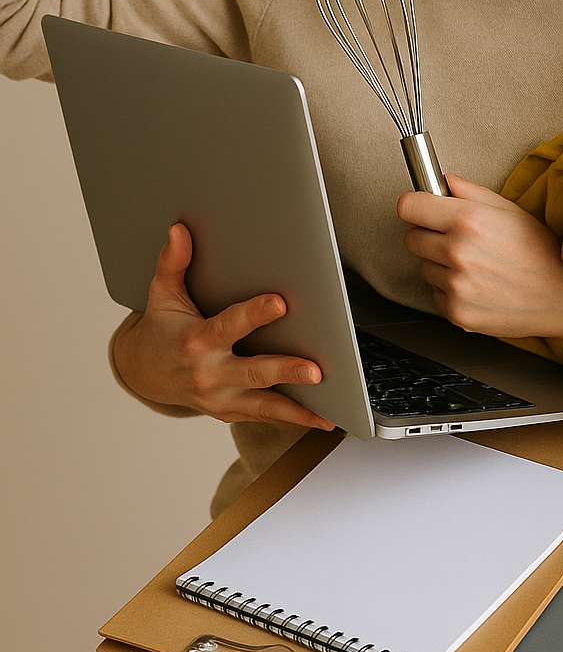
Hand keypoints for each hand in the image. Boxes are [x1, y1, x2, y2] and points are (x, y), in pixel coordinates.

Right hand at [114, 223, 333, 430]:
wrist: (144, 374)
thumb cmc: (162, 330)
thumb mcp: (162, 296)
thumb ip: (172, 264)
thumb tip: (179, 230)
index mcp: (196, 341)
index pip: (229, 325)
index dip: (254, 314)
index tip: (280, 303)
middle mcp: (209, 374)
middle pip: (253, 372)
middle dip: (285, 371)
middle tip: (315, 371)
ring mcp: (220, 398)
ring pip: (264, 405)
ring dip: (297, 410)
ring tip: (328, 411)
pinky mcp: (230, 412)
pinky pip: (265, 417)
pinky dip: (293, 420)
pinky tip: (323, 420)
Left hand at [397, 176, 562, 369]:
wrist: (562, 297)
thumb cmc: (541, 252)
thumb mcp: (510, 210)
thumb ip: (471, 192)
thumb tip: (444, 181)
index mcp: (468, 220)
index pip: (408, 206)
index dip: (416, 206)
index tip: (421, 209)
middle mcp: (458, 252)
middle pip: (411, 238)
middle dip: (428, 236)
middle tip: (455, 239)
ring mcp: (456, 285)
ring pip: (424, 268)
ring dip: (440, 265)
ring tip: (474, 265)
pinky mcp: (457, 312)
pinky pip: (435, 294)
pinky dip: (449, 291)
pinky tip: (476, 285)